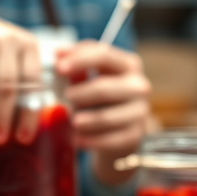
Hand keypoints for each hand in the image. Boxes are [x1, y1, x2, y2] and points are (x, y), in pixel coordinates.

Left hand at [56, 42, 150, 184]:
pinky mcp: (135, 134)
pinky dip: (92, 140)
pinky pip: (112, 139)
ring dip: (87, 120)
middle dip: (81, 93)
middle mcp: (138, 85)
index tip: (58, 67)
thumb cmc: (99, 95)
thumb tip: (57, 54)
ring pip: (108, 116)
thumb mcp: (89, 75)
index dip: (79, 59)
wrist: (118, 126)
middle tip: (65, 97)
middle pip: (105, 87)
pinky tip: (79, 140)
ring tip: (72, 121)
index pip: (104, 55)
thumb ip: (74, 63)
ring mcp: (140, 111)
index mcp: (127, 64)